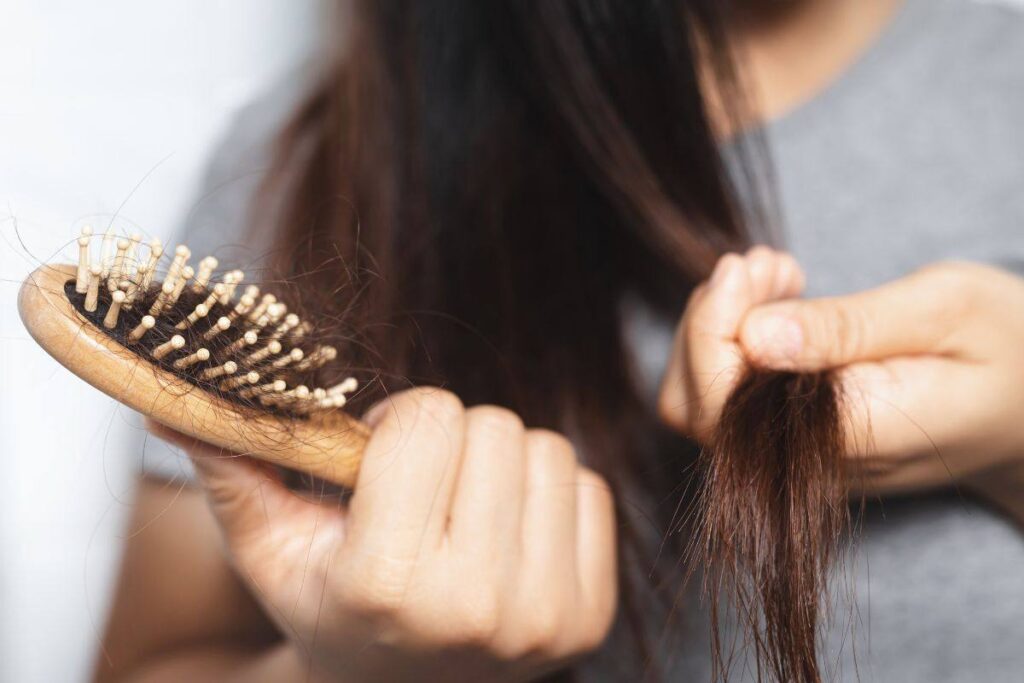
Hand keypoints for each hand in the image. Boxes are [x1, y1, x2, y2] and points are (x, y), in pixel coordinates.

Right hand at [150, 388, 615, 682]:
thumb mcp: (273, 552)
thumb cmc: (335, 611)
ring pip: (546, 450)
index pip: (428, 419)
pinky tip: (507, 536)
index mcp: (386, 584)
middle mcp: (475, 607)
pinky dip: (547, 497)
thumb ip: (233, 471)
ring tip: (463, 514)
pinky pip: (590, 489)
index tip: (382, 457)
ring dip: (502, 465)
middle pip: (493, 427)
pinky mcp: (591, 617)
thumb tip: (170, 396)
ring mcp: (545, 618)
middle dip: (452, 439)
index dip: (399, 422)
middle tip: (425, 487)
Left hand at [660, 251, 1023, 494]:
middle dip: (708, 320)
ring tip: (778, 275)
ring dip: (717, 325)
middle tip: (767, 264)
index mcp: (851, 436)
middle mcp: (811, 462)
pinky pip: (729, 397)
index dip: (711, 326)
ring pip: (698, 400)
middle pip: (691, 405)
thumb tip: (754, 337)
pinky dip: (733, 338)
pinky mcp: (794, 439)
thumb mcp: (946, 313)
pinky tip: (781, 300)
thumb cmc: (1010, 349)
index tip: (746, 266)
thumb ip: (849, 328)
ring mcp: (798, 457)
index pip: (721, 402)